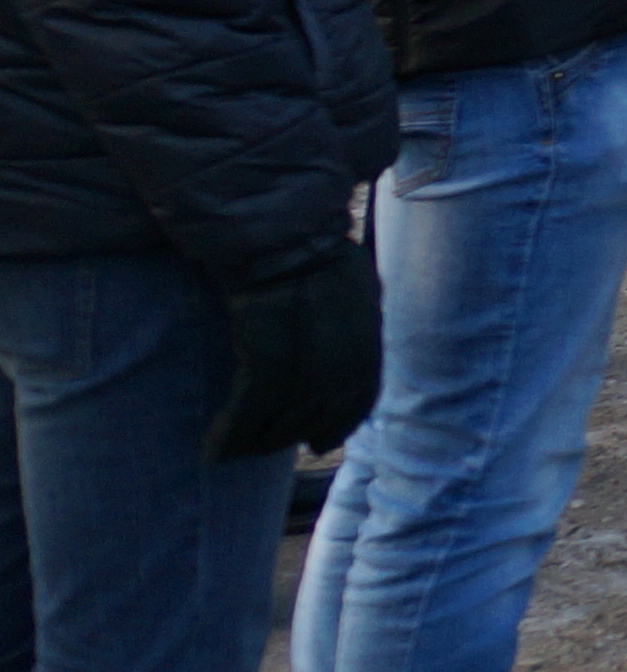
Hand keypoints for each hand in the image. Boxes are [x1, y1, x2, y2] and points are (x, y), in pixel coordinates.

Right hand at [204, 248, 381, 462]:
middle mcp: (345, 318)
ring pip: (291, 404)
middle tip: (271, 449)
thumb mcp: (334, 274)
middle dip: (301, 430)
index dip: (346, 418)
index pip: (366, 380)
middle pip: (329, 397)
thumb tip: (337, 365)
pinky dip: (235, 429)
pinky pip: (255, 397)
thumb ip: (342, 315)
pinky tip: (215, 448)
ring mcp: (307, 323)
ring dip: (261, 438)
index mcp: (363, 304)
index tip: (325, 442)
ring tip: (236, 453)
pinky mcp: (263, 329)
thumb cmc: (288, 240)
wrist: (259, 219)